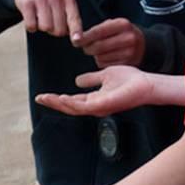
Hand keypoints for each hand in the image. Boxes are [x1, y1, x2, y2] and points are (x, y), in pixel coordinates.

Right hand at [14, 0, 83, 41]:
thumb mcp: (64, 4)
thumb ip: (71, 19)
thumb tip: (76, 39)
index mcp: (68, 0)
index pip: (74, 19)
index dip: (76, 32)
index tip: (76, 41)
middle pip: (59, 30)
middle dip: (54, 31)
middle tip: (50, 22)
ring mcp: (41, 0)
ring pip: (45, 28)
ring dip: (42, 28)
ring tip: (40, 18)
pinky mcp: (27, 3)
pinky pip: (31, 26)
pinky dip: (31, 27)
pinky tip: (31, 18)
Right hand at [36, 66, 156, 117]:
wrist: (146, 84)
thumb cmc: (130, 80)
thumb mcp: (106, 75)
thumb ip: (92, 79)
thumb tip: (77, 80)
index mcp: (94, 99)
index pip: (72, 101)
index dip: (58, 99)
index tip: (44, 95)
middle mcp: (94, 106)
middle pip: (69, 107)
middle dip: (54, 103)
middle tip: (39, 98)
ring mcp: (98, 108)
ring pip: (73, 109)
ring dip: (58, 104)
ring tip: (45, 98)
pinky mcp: (103, 106)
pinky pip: (83, 107)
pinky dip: (71, 103)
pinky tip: (62, 98)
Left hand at [76, 18, 144, 66]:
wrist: (144, 44)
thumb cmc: (122, 32)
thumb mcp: (114, 24)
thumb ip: (98, 29)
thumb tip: (79, 38)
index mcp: (123, 24)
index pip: (98, 31)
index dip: (84, 37)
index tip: (75, 41)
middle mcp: (128, 38)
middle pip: (98, 46)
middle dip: (87, 48)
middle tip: (86, 47)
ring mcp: (129, 52)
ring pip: (100, 57)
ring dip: (95, 55)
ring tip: (101, 51)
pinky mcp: (128, 64)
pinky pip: (105, 65)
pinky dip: (102, 62)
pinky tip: (107, 57)